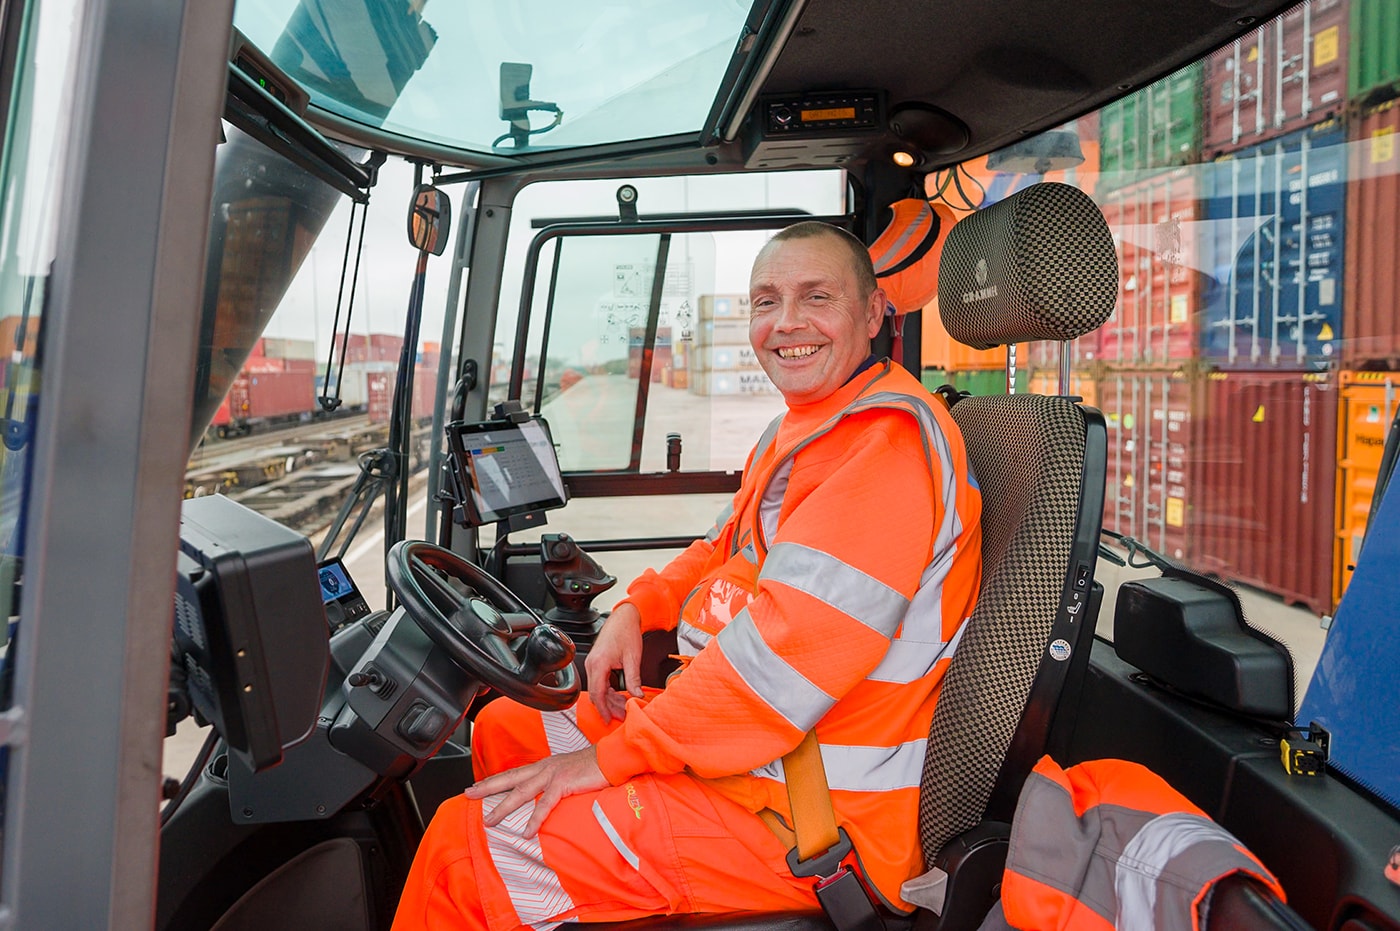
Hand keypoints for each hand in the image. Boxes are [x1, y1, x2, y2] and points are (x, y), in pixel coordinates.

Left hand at [465, 746, 607, 835]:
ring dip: (503, 807)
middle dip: (487, 787)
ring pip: (521, 792)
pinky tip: (526, 831)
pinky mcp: (564, 783)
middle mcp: (545, 767)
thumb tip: (548, 795)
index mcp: (545, 765)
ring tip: (489, 820)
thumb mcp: (570, 773)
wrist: (612, 758)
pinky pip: (545, 805)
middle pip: (510, 779)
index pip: (514, 773)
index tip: (477, 786)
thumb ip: (556, 782)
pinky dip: (534, 819)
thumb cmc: (595, 766)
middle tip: (468, 795)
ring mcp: (553, 774)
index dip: (495, 780)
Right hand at [586, 602, 643, 722]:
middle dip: (608, 707)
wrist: (623, 617)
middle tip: (621, 715)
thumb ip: (634, 679)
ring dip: (609, 699)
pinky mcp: (597, 662)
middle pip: (596, 693)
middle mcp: (592, 664)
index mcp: (599, 664)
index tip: (609, 719)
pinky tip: (618, 696)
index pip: (598, 693)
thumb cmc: (626, 632)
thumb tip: (637, 695)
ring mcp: (593, 663)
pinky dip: (608, 691)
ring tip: (622, 707)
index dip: (603, 709)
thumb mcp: (633, 658)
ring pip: (597, 689)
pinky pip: (599, 682)